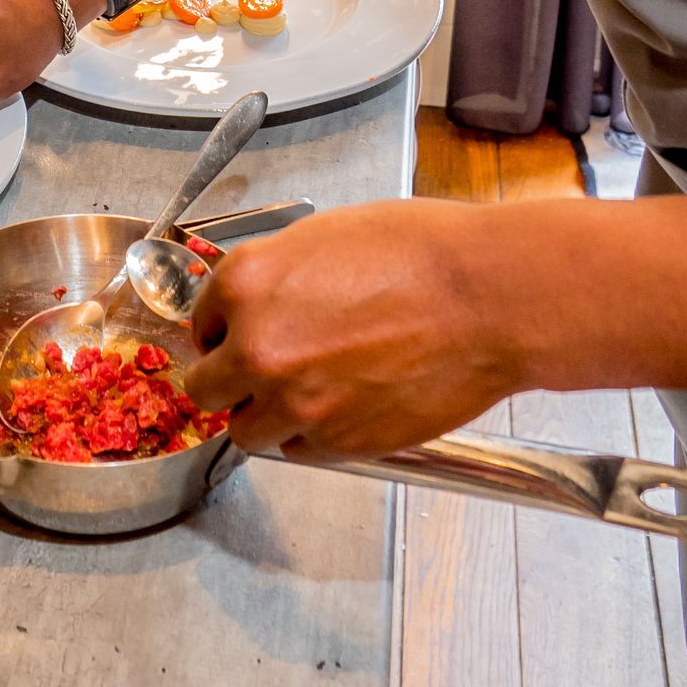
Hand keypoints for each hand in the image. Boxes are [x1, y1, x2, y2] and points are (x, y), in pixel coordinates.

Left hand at [183, 200, 519, 456]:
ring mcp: (295, 401)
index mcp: (247, 282)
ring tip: (308, 392)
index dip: (224, 330)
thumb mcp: (324, 237)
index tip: (236, 336)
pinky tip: (344, 404)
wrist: (486, 297)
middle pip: (207, 388)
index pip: (200, 324)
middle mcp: (257, 346)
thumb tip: (258, 302)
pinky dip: (313, 434)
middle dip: (231, 380)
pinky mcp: (337, 442)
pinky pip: (300, 450)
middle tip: (262, 371)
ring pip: (247, 430)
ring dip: (268, 414)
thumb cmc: (421, 252)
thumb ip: (275, 277)